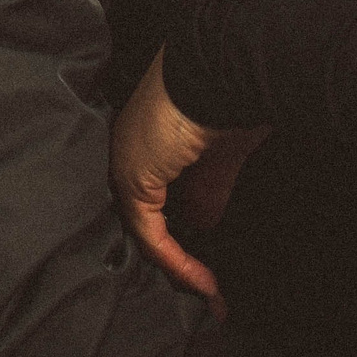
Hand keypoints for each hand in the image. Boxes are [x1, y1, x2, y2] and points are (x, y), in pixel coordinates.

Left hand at [110, 49, 268, 320]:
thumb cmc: (230, 92)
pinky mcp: (133, 179)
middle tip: (209, 290)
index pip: (158, 195)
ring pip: (146, 231)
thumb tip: (205, 224)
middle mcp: (130, 150)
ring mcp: (126, 163)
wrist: (221, 61)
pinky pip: (150, 235)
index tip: (211, 263)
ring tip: (211, 295)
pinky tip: (202, 282)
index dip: (183, 232)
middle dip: (179, 258)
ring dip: (181, 268)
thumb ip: (209, 188)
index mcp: (149, 137)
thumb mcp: (223, 152)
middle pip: (148, 217)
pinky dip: (177, 263)